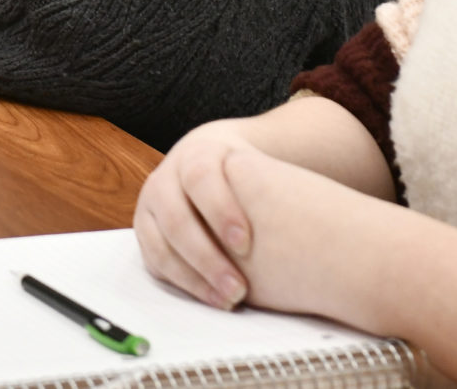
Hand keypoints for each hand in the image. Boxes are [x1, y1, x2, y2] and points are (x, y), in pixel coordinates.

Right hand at [136, 120, 255, 306]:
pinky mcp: (145, 233)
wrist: (211, 163)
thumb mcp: (255, 165)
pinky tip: (210, 297)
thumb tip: (311, 208)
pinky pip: (155, 262)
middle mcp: (165, 178)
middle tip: (238, 289)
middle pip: (176, 217)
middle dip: (207, 257)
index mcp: (195, 155)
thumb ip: (269, 181)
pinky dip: (182, 282)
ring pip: (159, 244)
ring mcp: (150, 206)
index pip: (201, 178)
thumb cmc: (246, 173)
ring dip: (192, 277)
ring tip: (227, 300)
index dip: (221, 210)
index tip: (247, 244)